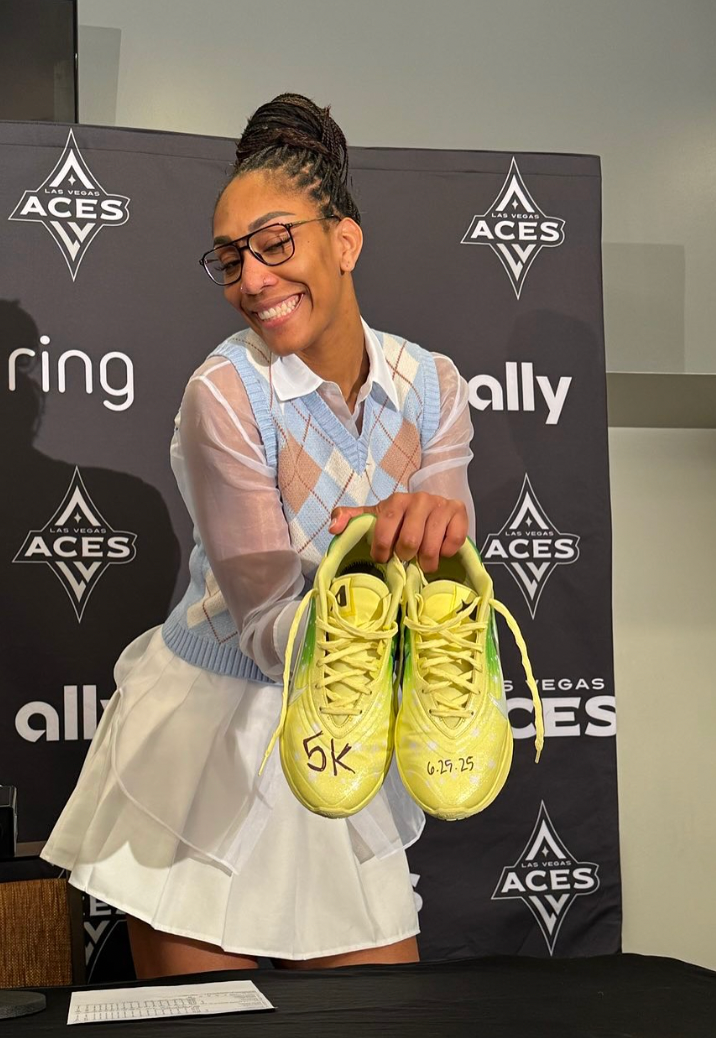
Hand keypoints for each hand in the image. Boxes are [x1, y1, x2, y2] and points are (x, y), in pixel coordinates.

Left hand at [329, 492, 467, 572]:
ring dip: (426, 560)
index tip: (382, 558)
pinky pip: (454, 541)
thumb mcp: (375, 518)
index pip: (385, 528)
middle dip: (405, 556)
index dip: (381, 549)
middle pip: (410, 540)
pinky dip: (446, 552)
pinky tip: (441, 551)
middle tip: (406, 558)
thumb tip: (333, 528)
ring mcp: (441, 504)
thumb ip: (352, 520)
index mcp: (396, 501)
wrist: (433, 508)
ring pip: (431, 545)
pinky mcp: (460, 512)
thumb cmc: (400, 519)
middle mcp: (419, 499)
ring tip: (423, 562)